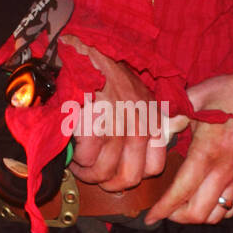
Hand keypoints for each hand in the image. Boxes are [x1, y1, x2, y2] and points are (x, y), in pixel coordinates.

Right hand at [63, 35, 185, 192]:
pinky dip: (77, 160)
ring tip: (80, 165)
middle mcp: (139, 122)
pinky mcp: (94, 120)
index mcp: (152, 117)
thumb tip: (159, 140)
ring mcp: (117, 122)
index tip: (117, 171)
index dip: (133, 175)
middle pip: (130, 176)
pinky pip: (87, 158)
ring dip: (88, 173)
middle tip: (93, 174)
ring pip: (106, 172)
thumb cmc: (104, 73)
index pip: (154, 167)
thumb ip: (150, 120)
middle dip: (108, 181)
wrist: (81, 51)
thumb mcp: (137, 93)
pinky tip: (72, 153)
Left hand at [145, 69, 232, 225]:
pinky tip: (206, 200)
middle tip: (164, 211)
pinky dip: (218, 211)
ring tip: (183, 208)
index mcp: (206, 153)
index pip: (180, 193)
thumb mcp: (193, 98)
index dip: (162, 210)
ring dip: (197, 217)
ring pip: (218, 215)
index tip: (148, 217)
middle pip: (199, 213)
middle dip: (177, 218)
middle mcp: (225, 172)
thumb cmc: (229, 93)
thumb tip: (151, 135)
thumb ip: (169, 118)